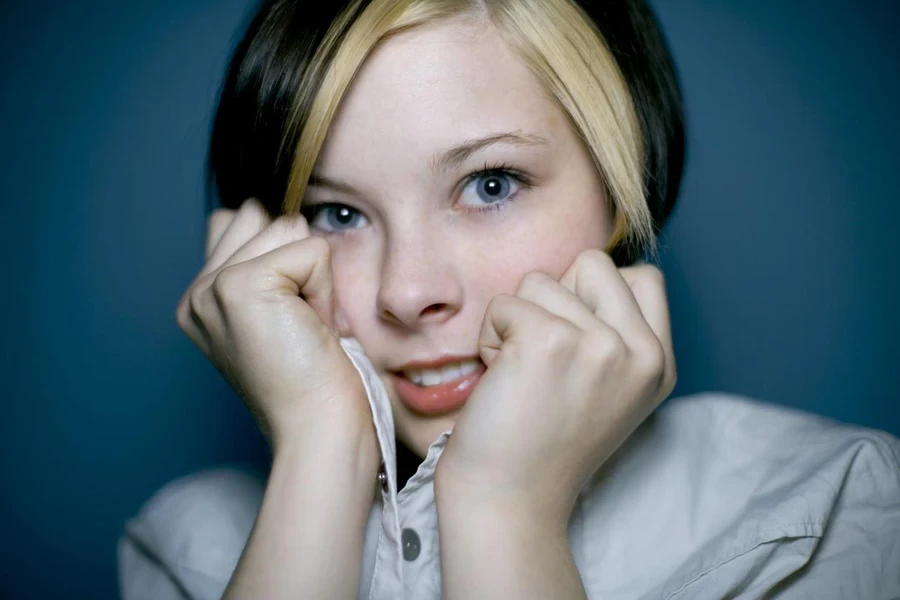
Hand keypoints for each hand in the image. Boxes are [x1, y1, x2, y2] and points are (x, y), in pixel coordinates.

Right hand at [176, 199, 377, 457]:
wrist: (319, 428)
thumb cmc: (315, 378)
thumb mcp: (280, 315)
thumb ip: (267, 264)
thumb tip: (287, 216)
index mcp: (201, 300)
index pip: (239, 219)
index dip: (281, 254)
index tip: (290, 315)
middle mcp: (197, 292)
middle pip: (261, 214)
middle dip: (297, 260)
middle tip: (299, 321)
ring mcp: (213, 287)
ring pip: (287, 226)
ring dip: (314, 276)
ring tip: (305, 326)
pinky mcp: (240, 285)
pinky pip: (310, 250)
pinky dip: (324, 289)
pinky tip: (312, 328)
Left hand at [435, 249, 675, 523]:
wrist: (509, 496)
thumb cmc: (543, 439)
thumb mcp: (609, 388)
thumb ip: (615, 331)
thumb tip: (582, 271)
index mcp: (659, 362)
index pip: (643, 276)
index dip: (596, 294)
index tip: (574, 342)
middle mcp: (641, 352)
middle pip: (593, 263)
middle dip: (555, 299)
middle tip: (544, 356)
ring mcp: (600, 345)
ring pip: (541, 280)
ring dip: (517, 321)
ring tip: (521, 373)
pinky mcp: (550, 342)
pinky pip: (505, 304)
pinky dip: (490, 337)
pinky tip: (501, 379)